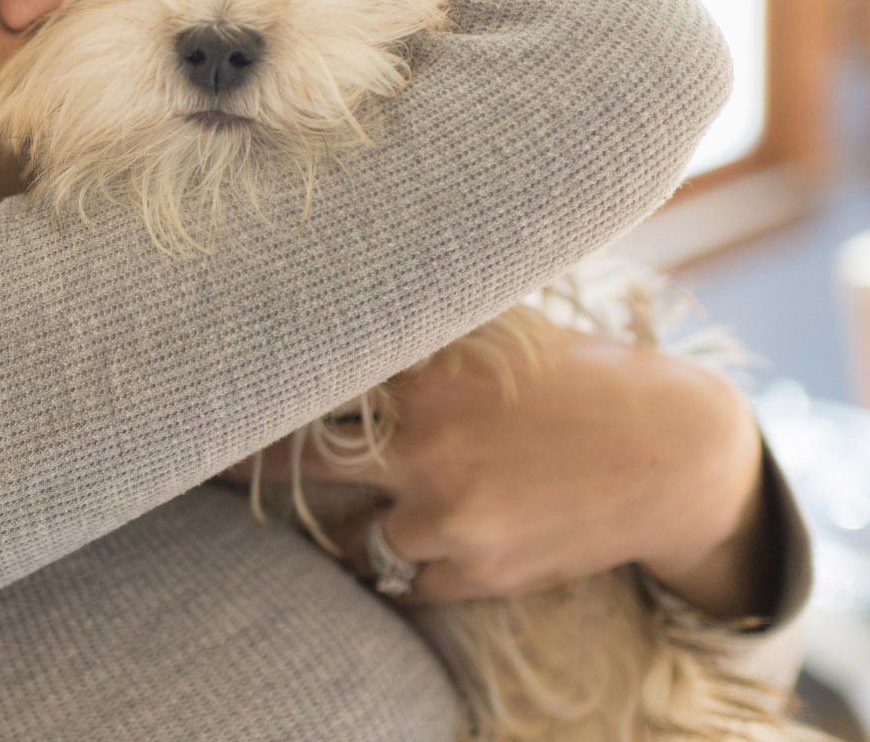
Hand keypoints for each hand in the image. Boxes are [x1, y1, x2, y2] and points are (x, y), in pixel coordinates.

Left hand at [218, 330, 774, 618]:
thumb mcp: (496, 336)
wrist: (674, 456)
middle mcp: (425, 444)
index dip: (246, 387)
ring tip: (380, 500)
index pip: (305, 380)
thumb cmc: (576, 378)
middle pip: (292, 459)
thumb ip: (417, 332)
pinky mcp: (474, 573)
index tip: (195, 381)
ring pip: (350, 531)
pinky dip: (410, 559)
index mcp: (426, 370)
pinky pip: (403, 576)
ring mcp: (447, 516)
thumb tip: (320, 293)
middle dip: (246, 459)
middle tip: (198, 455)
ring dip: (354, 519)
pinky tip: (446, 528)